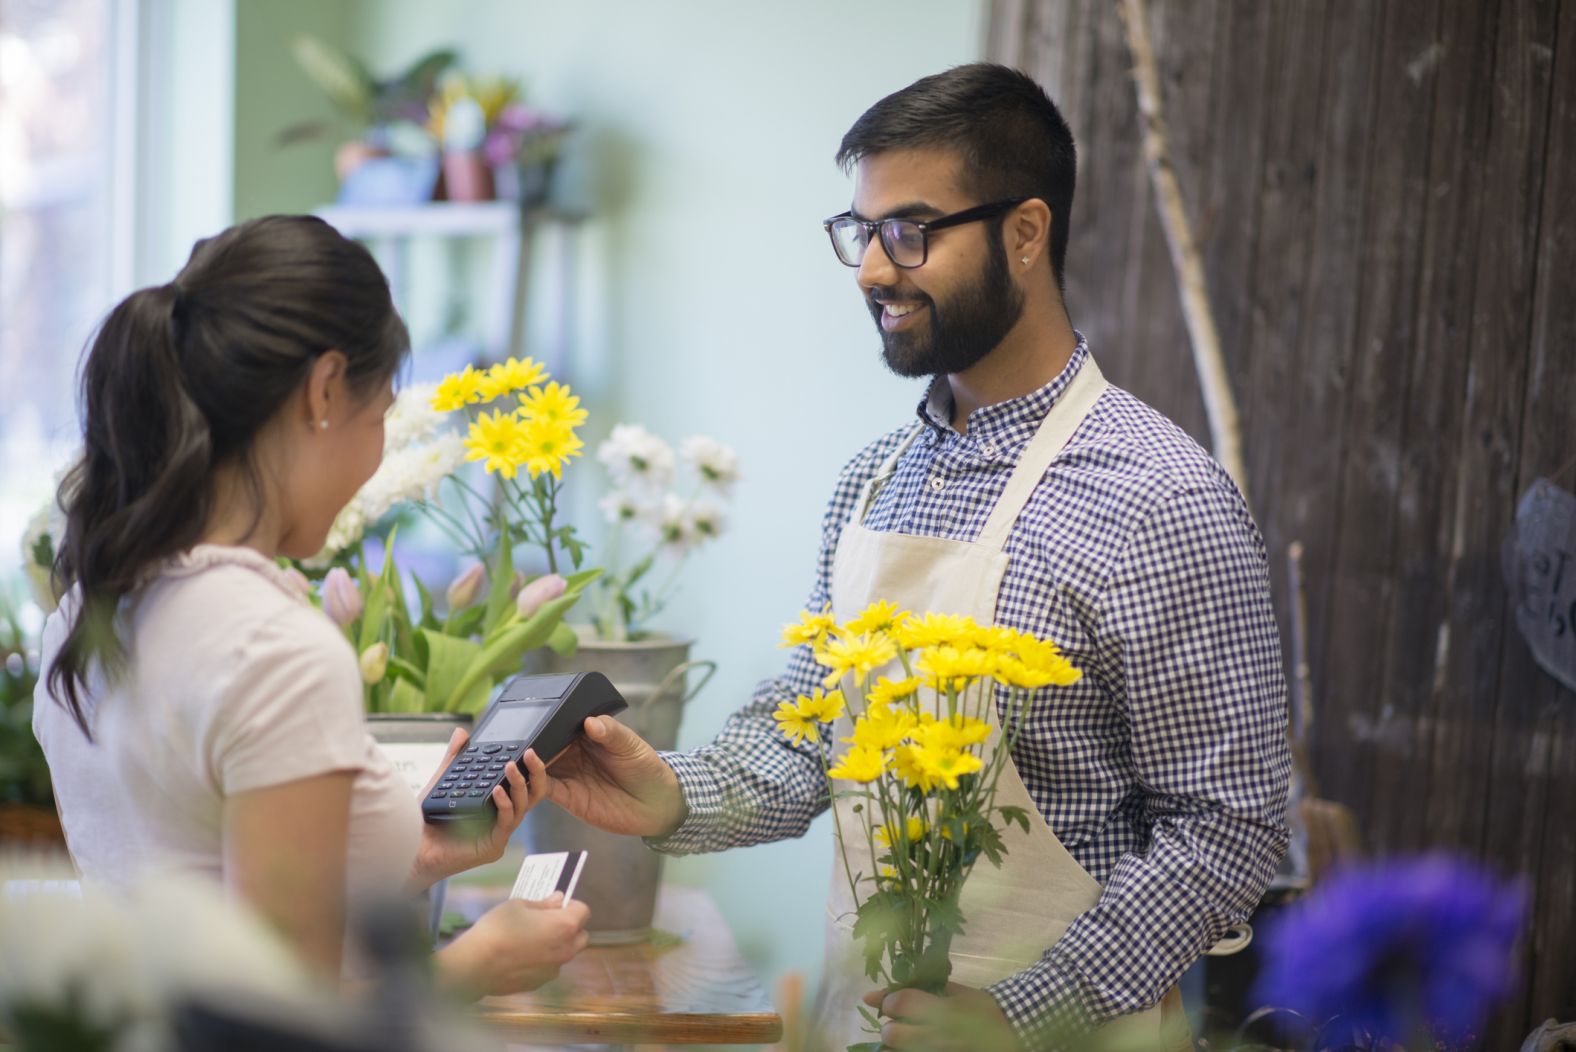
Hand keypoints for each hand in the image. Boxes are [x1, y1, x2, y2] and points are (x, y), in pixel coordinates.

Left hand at [409, 728, 545, 889]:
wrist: (413, 850)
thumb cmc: (427, 821)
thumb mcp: (443, 782)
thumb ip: (454, 758)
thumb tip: (462, 733)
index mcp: (495, 804)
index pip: (520, 783)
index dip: (529, 766)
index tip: (528, 747)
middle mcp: (501, 818)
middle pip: (531, 794)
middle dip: (535, 772)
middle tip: (530, 753)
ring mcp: (499, 833)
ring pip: (522, 806)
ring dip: (518, 785)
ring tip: (511, 767)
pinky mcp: (493, 846)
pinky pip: (506, 822)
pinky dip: (504, 805)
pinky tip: (496, 791)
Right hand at [436, 893, 590, 996]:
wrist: (476, 965)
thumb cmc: (498, 928)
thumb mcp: (519, 905)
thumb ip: (544, 904)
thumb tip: (559, 900)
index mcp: (565, 926)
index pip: (583, 911)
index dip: (571, 905)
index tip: (555, 904)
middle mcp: (566, 950)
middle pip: (580, 936)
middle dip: (570, 927)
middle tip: (548, 921)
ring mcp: (553, 970)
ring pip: (565, 954)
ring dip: (556, 945)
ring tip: (531, 939)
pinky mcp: (539, 983)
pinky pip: (548, 968)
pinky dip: (541, 961)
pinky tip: (520, 956)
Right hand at [529, 715, 685, 837]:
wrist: (657, 803)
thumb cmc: (645, 767)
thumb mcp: (630, 744)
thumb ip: (611, 732)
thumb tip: (590, 722)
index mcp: (584, 736)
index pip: (558, 727)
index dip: (544, 723)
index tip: (531, 717)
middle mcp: (571, 755)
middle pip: (543, 747)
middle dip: (528, 743)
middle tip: (514, 738)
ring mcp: (567, 776)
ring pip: (536, 769)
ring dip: (523, 764)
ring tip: (516, 755)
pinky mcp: (567, 797)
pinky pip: (542, 790)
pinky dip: (531, 783)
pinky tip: (528, 773)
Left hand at [862, 983, 1022, 1051]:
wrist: (1011, 1035)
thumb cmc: (987, 1011)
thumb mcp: (963, 993)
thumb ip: (934, 987)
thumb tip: (903, 981)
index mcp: (943, 1010)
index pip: (900, 1003)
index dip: (888, 1000)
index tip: (890, 1002)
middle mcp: (937, 1035)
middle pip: (892, 1034)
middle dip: (890, 1028)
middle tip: (896, 1025)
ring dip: (897, 1046)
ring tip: (905, 1040)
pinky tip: (915, 1048)